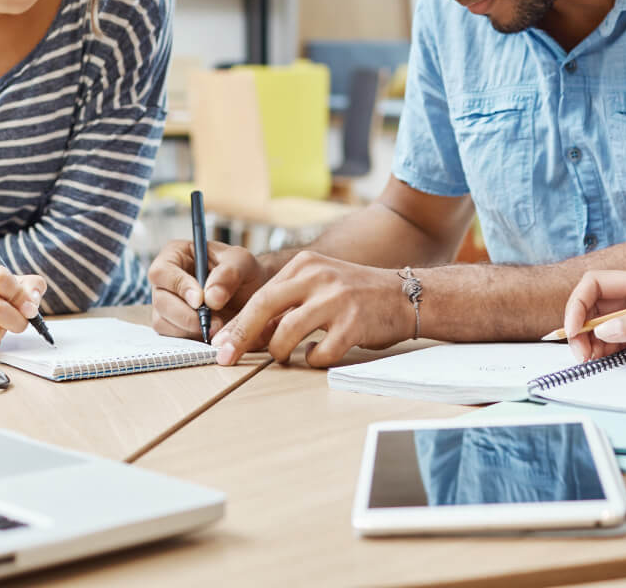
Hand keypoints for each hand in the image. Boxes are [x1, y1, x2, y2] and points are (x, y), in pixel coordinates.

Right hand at [148, 238, 267, 340]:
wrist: (252, 295)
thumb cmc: (243, 272)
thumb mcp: (243, 262)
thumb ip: (229, 273)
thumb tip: (211, 298)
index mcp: (175, 255)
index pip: (162, 271)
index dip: (178, 286)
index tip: (200, 300)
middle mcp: (165, 280)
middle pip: (160, 300)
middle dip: (186, 315)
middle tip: (214, 322)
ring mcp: (166, 305)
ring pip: (163, 322)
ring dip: (191, 329)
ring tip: (218, 326)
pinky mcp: (172, 326)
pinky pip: (172, 338)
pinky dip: (192, 339)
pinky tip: (212, 333)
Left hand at [211, 251, 413, 366]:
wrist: (406, 295)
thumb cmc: (357, 295)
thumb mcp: (320, 287)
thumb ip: (288, 304)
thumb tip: (250, 334)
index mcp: (306, 265)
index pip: (260, 295)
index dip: (237, 323)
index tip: (220, 345)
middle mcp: (318, 277)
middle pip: (264, 307)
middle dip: (240, 336)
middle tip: (225, 358)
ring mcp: (336, 299)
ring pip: (286, 334)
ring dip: (279, 352)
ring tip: (285, 357)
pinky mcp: (353, 324)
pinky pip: (319, 354)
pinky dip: (313, 360)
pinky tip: (319, 355)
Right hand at [563, 269, 625, 366]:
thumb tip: (602, 331)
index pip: (595, 285)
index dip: (577, 305)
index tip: (573, 333)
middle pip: (595, 307)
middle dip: (579, 328)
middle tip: (580, 356)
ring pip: (604, 326)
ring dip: (590, 342)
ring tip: (589, 361)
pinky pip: (622, 342)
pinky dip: (607, 351)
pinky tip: (605, 361)